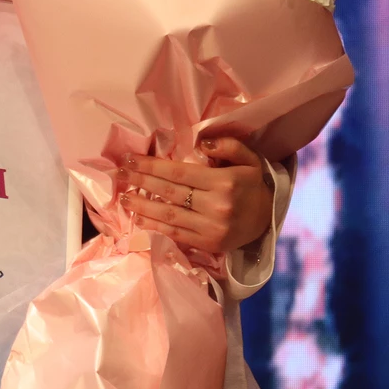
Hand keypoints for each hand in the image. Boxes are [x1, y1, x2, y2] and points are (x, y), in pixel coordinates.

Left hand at [118, 136, 271, 255]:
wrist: (269, 219)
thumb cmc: (252, 185)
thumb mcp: (249, 159)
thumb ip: (228, 146)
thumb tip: (200, 143)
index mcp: (223, 182)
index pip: (178, 173)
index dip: (151, 166)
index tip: (130, 159)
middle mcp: (216, 206)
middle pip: (169, 192)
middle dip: (141, 182)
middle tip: (119, 174)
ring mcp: (211, 228)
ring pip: (169, 216)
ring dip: (142, 207)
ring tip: (123, 199)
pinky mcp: (209, 245)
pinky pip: (177, 235)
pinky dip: (155, 227)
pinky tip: (139, 219)